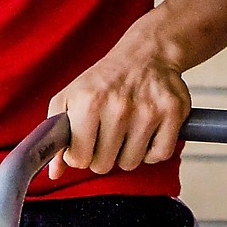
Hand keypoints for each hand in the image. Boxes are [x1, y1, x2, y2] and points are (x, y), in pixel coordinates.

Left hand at [47, 28, 190, 181]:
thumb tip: (54, 172)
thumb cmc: (104, 80)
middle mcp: (118, 106)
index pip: (79, 158)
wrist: (144, 55)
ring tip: (125, 130)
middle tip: (105, 134)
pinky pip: (158, 155)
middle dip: (102, 155)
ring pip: (130, 163)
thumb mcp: (69, 98)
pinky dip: (151, 150)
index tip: (83, 143)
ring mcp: (148, 110)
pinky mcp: (172, 113)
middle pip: (104, 165)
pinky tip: (145, 132)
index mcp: (88, 101)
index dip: (79, 155)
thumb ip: (57, 134)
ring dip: (126, 153)